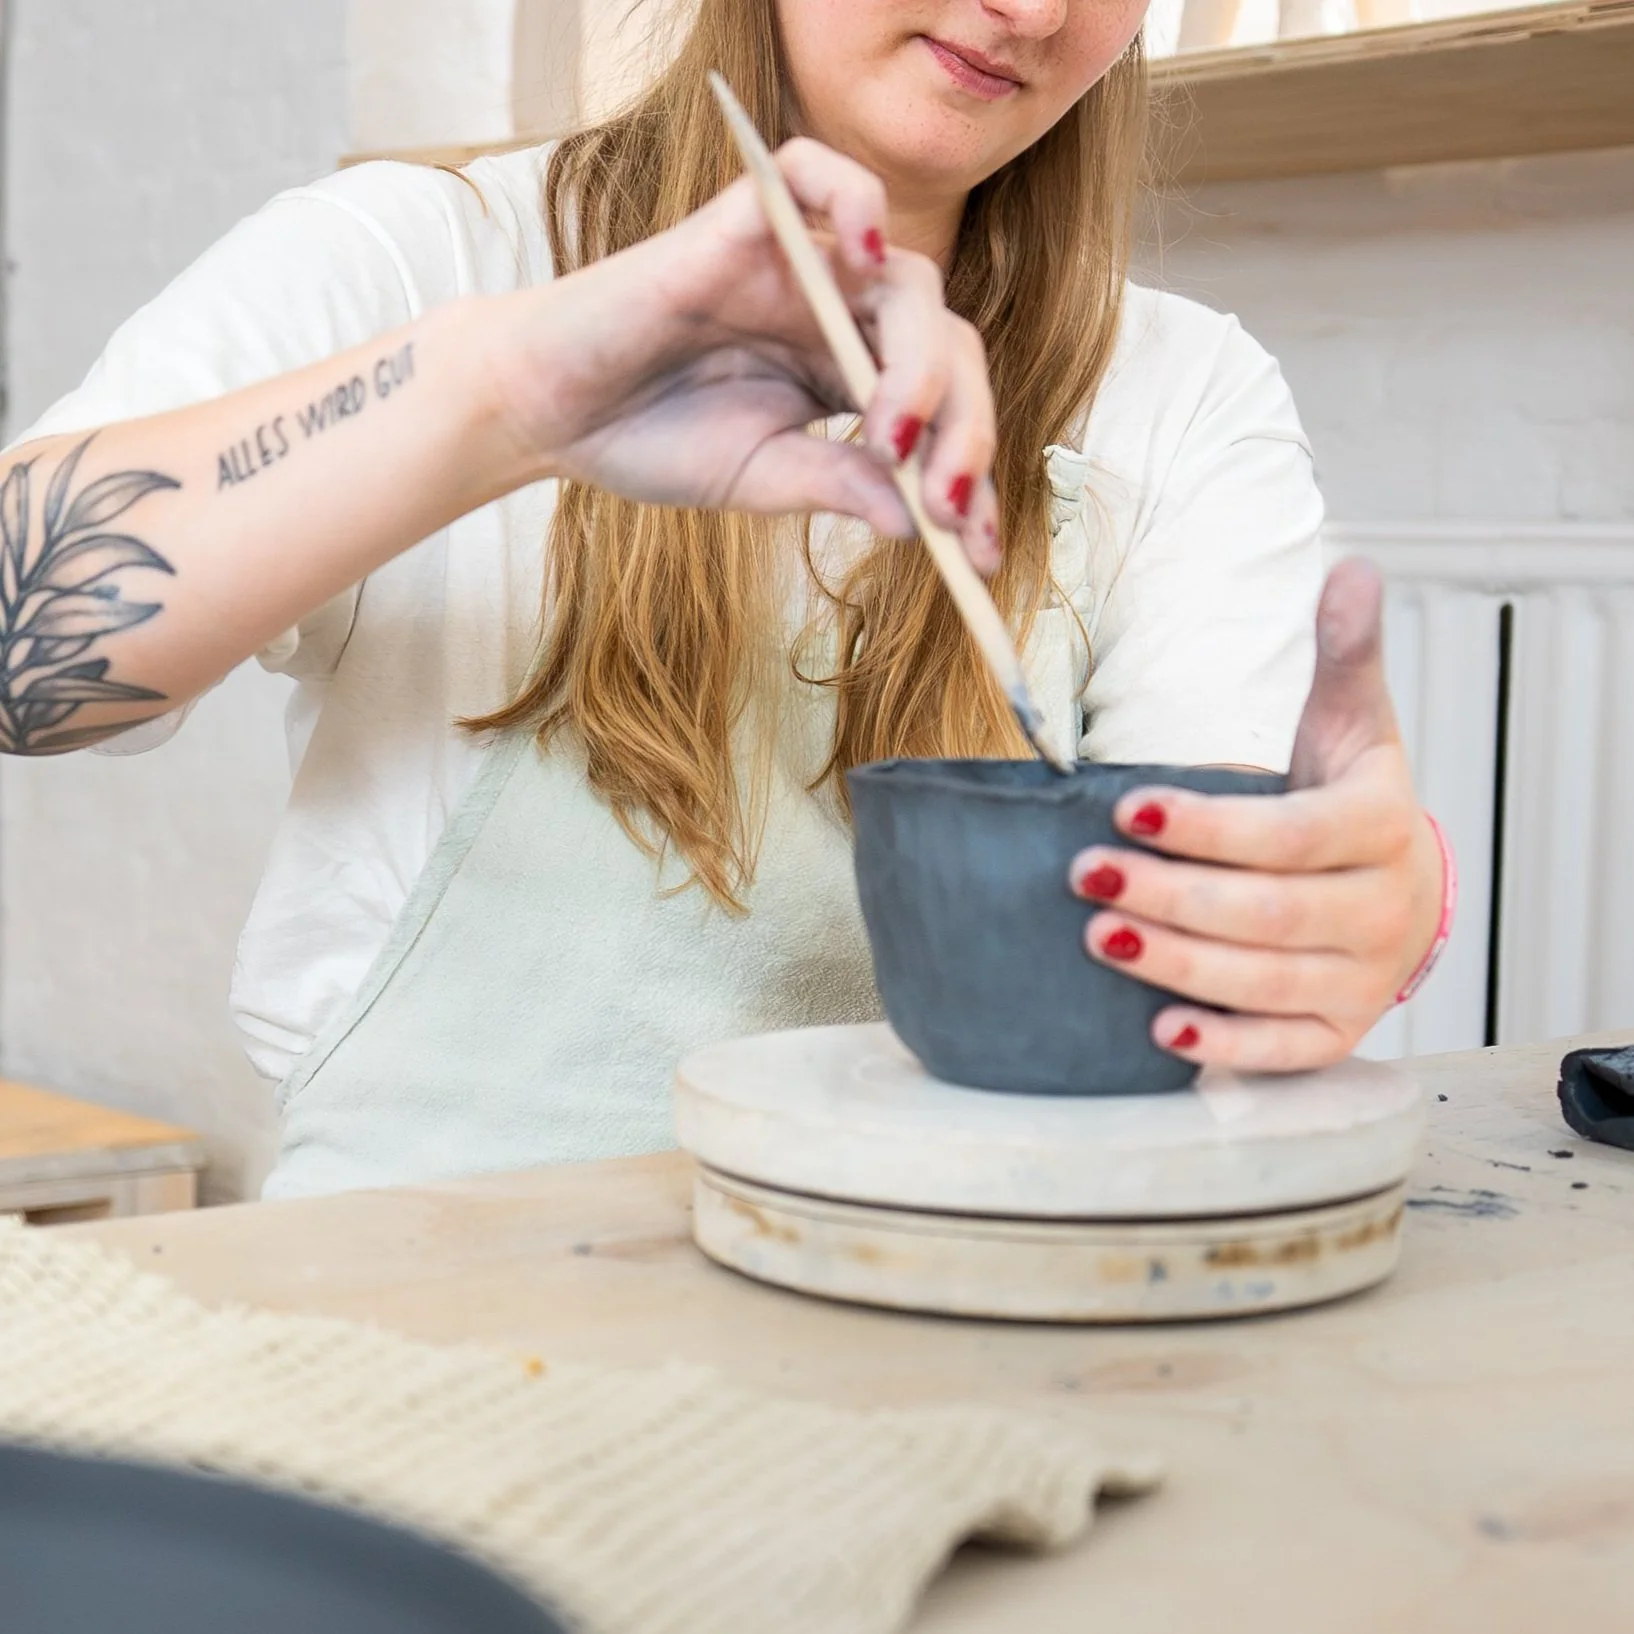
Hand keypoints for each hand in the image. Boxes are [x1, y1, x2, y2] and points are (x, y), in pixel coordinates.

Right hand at [487, 138, 999, 572]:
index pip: (944, 408)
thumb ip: (839, 486)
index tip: (980, 550)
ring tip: (892, 433)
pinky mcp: (751, 221)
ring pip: (909, 282)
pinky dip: (858, 201)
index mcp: (854, 376)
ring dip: (919, 361)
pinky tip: (867, 261)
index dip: (971, 471)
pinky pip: (824, 176)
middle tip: (943, 501)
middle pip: (946, 346)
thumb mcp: (764, 479)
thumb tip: (917, 522)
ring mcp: (803, 265)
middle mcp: (843, 316)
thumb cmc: (650, 439)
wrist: (552, 412)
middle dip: (962, 428)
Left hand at [1067, 558, 1445, 1071]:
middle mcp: (1382, 910)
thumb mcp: (1352, 726)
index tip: (1128, 809)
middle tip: (1086, 875)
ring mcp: (1363, 980)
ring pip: (1265, 981)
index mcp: (1381, 826)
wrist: (1399, 892)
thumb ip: (1345, 656)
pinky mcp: (1335, 1033)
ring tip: (1098, 937)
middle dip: (1172, 896)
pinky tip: (1159, 1032)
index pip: (1292, 834)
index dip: (1210, 827)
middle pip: (1268, 913)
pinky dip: (1224, 1048)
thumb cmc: (1348, 802)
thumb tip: (1351, 569)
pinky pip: (1282, 1051)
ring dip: (1177, 964)